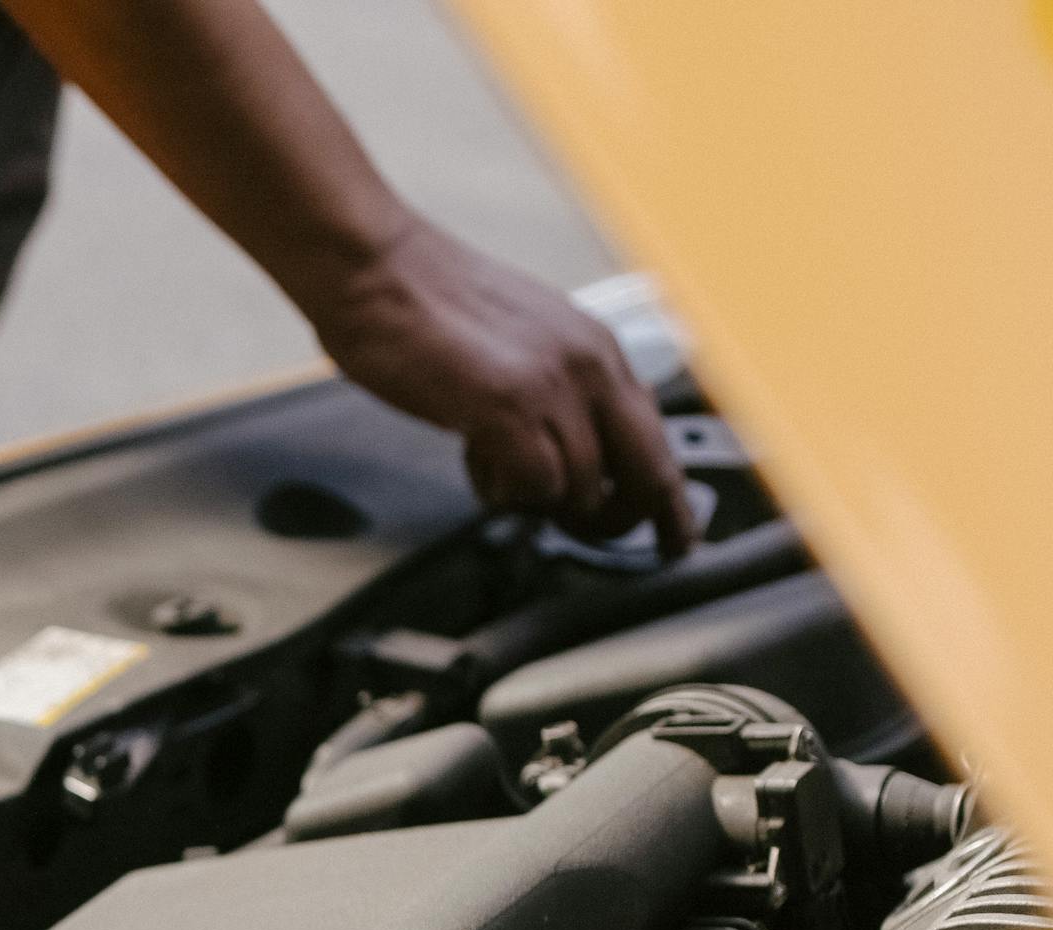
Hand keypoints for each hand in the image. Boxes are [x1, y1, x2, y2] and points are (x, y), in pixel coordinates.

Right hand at [301, 221, 690, 554]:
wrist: (375, 269)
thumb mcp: (516, 344)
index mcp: (595, 347)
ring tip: (494, 471)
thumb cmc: (424, 304)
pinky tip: (475, 463)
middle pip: (647, 471)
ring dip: (539, 501)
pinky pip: (533, 486)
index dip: (670, 497)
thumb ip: (549, 390)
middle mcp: (589, 364)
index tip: (676, 534)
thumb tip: (559, 447)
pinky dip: (503, 493)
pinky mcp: (507, 406)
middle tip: (597, 537)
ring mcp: (551, 386)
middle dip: (628, 519)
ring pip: (581, 488)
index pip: (655, 435)